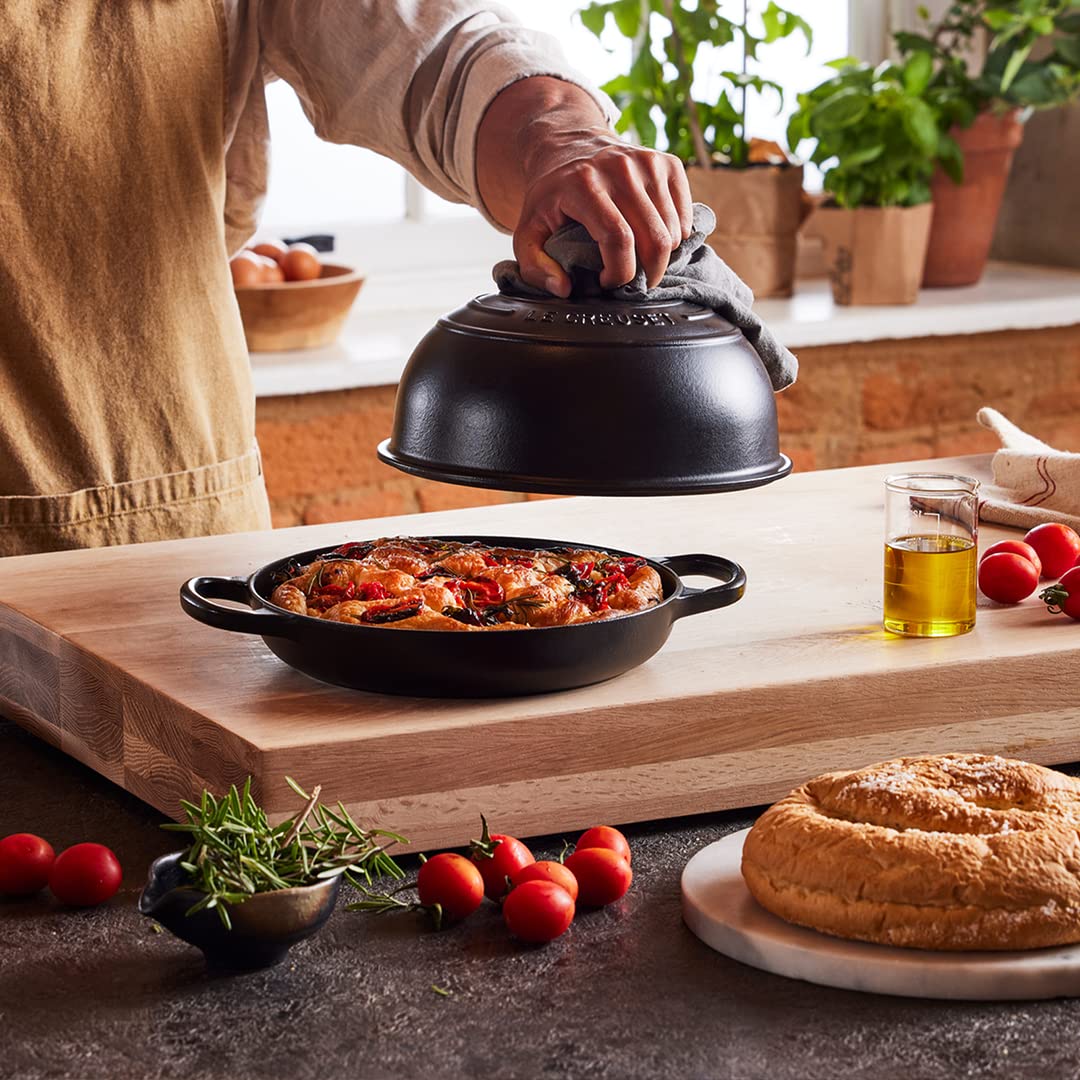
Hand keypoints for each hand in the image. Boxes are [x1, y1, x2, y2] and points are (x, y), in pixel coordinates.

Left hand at [514, 134, 693, 296]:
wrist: (570, 146)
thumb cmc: (552, 196)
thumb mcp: (528, 230)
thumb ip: (534, 266)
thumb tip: (564, 289)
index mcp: (584, 185)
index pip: (618, 239)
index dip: (619, 272)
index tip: (608, 282)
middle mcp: (620, 168)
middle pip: (654, 239)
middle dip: (649, 274)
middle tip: (635, 283)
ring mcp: (648, 162)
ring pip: (674, 231)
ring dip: (662, 257)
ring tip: (641, 259)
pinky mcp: (668, 162)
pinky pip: (685, 215)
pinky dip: (676, 236)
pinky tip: (654, 238)